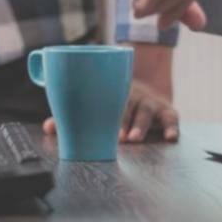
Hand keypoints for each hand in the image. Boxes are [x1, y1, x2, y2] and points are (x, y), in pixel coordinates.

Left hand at [42, 43, 178, 142]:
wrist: (144, 83)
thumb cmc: (111, 97)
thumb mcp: (95, 102)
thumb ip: (72, 115)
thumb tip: (49, 127)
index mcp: (112, 89)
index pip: (108, 95)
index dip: (104, 106)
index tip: (101, 123)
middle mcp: (132, 93)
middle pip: (128, 104)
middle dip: (123, 120)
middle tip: (118, 136)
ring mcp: (149, 101)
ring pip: (147, 110)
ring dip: (142, 124)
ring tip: (134, 138)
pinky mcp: (166, 109)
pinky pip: (171, 116)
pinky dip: (172, 126)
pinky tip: (171, 137)